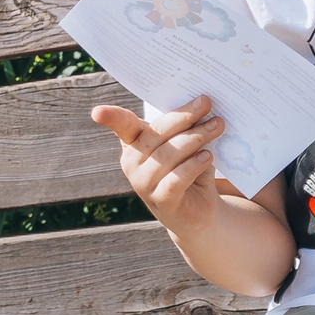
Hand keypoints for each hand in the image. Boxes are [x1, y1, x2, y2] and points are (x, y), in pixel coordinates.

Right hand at [93, 99, 228, 234]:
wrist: (198, 211)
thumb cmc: (188, 169)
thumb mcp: (184, 144)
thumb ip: (185, 126)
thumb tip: (202, 104)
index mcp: (134, 143)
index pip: (121, 125)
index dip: (110, 118)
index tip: (97, 113)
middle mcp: (132, 163)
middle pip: (156, 134)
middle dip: (183, 117)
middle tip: (205, 103)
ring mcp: (144, 184)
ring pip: (168, 155)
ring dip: (196, 137)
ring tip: (216, 126)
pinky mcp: (162, 201)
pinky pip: (177, 178)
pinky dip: (194, 165)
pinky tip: (208, 156)